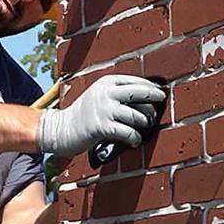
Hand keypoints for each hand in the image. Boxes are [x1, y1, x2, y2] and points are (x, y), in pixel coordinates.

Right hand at [36, 74, 166, 157]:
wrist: (62, 129)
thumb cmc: (85, 114)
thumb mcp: (100, 96)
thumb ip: (119, 94)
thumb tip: (148, 100)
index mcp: (108, 82)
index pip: (138, 82)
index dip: (153, 90)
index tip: (161, 96)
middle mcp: (107, 92)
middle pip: (141, 94)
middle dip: (154, 103)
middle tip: (156, 114)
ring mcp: (104, 109)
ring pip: (137, 116)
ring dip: (144, 125)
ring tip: (143, 129)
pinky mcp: (102, 127)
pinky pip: (128, 132)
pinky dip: (135, 138)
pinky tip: (135, 141)